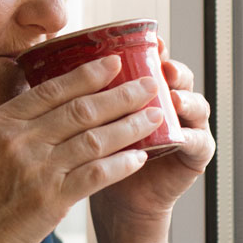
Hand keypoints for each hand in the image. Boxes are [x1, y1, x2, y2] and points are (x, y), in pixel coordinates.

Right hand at [0, 55, 163, 242]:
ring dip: (130, 126)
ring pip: (94, 139)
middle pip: (79, 110)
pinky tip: (140, 157)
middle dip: (120, 95)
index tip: (114, 63)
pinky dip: (121, 163)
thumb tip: (50, 102)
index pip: (51, 90)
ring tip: (155, 117)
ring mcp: (35, 170)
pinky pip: (97, 174)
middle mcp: (17, 141)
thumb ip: (13, 125)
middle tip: (149, 85)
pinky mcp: (52, 200)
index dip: (87, 75)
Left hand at [90, 54, 214, 226]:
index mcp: (143, 91)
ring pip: (195, 104)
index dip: (150, 50)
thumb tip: (44, 61)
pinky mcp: (195, 155)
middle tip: (162, 64)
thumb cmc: (97, 157)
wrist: (115, 201)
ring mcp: (186, 126)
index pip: (151, 62)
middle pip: (177, 77)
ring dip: (186, 98)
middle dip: (171, 68)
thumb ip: (81, 95)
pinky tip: (179, 134)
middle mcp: (168, 103)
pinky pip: (198, 141)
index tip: (144, 41)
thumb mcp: (88, 123)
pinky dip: (190, 136)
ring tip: (173, 97)